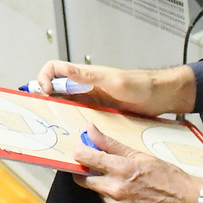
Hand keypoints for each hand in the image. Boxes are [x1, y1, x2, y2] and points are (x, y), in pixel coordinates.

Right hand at [30, 60, 194, 117]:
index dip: (44, 78)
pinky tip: (74, 133)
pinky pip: (78, 116)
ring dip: (57, 113)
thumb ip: (90, 76)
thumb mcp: (115, 81)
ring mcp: (90, 100)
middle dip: (44, 99)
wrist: (161, 97)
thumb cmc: (141, 85)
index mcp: (84, 75)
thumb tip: (66, 70)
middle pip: (54, 88)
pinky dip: (71, 122)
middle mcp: (84, 86)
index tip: (46, 93)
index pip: (53, 69)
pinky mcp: (98, 112)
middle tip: (41, 113)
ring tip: (54, 126)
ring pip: (64, 104)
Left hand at [76, 127, 202, 202]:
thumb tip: (88, 129)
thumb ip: (111, 144)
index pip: (85, 158)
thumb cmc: (169, 178)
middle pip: (84, 180)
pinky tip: (131, 202)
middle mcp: (116, 190)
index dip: (80, 153)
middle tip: (105, 172)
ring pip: (99, 196)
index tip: (80, 152)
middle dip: (90, 174)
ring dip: (106, 191)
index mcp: (121, 169)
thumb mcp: (142, 156)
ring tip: (128, 189)